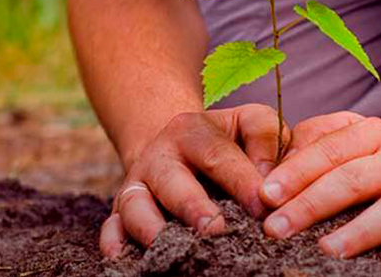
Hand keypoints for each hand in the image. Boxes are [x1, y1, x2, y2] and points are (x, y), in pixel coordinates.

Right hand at [100, 104, 288, 257]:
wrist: (176, 144)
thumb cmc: (226, 139)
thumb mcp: (247, 122)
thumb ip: (265, 139)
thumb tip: (270, 181)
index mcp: (193, 130)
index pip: (218, 155)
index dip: (241, 181)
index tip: (263, 207)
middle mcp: (159, 156)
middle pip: (172, 181)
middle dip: (194, 207)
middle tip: (216, 230)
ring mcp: (137, 183)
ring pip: (135, 205)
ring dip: (153, 228)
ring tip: (177, 249)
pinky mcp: (121, 209)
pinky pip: (111, 226)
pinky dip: (114, 242)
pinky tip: (123, 258)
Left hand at [258, 113, 380, 262]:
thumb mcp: (367, 136)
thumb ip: (324, 140)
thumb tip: (276, 158)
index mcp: (375, 134)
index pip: (331, 150)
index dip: (296, 171)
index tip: (266, 193)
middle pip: (352, 179)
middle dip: (310, 204)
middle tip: (276, 227)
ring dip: (355, 233)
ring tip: (324, 250)